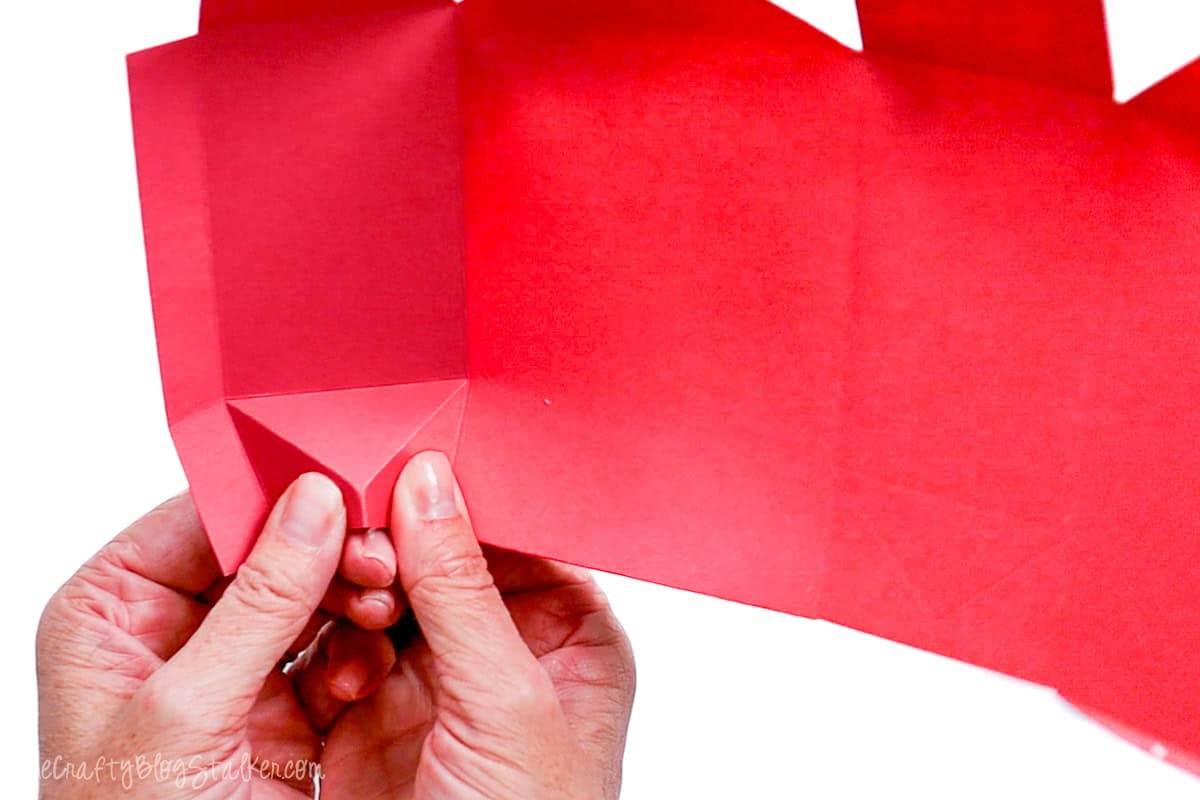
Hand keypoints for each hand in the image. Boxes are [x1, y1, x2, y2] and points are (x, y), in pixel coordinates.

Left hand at [36, 473, 393, 797]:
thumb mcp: (185, 714)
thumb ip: (256, 605)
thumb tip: (313, 503)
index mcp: (113, 607)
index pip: (203, 515)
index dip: (277, 495)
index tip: (346, 484)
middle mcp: (169, 624)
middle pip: (267, 548)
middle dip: (329, 551)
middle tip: (380, 557)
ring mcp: (229, 664)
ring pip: (310, 593)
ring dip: (355, 596)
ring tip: (383, 606)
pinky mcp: (278, 702)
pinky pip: (333, 646)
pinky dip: (362, 648)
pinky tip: (370, 664)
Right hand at [305, 452, 635, 799]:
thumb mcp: (507, 704)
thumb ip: (464, 591)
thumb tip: (430, 482)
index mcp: (571, 634)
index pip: (521, 535)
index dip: (467, 497)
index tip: (415, 455)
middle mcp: (507, 649)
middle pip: (446, 558)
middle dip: (400, 542)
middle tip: (363, 519)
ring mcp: (439, 682)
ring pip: (389, 598)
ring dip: (360, 594)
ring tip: (356, 599)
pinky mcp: (376, 717)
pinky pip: (343, 650)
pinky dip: (330, 649)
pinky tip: (336, 667)